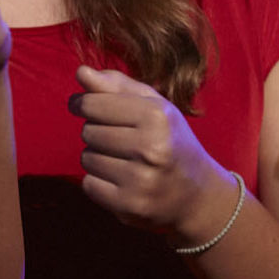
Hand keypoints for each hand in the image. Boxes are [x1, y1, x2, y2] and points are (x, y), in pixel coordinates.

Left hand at [69, 65, 233, 241]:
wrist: (197, 196)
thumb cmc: (171, 141)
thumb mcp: (154, 106)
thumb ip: (117, 86)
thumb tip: (81, 72)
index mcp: (157, 117)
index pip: (93, 104)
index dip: (83, 103)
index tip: (81, 105)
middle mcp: (150, 148)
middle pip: (88, 131)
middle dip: (97, 132)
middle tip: (120, 139)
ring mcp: (140, 181)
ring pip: (86, 158)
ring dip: (97, 157)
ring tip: (123, 160)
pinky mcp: (129, 207)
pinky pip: (89, 185)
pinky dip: (98, 181)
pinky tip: (120, 179)